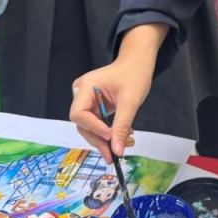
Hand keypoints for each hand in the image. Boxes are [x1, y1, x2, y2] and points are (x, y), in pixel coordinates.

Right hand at [69, 24, 167, 160]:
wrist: (137, 63)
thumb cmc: (134, 75)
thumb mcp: (130, 101)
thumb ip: (122, 126)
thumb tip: (117, 151)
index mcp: (85, 86)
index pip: (79, 114)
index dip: (93, 128)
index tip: (110, 137)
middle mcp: (81, 94)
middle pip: (83, 124)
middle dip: (99, 139)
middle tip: (115, 154)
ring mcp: (86, 100)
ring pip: (89, 127)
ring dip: (105, 139)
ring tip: (126, 144)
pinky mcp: (93, 106)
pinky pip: (96, 124)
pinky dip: (108, 133)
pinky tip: (123, 136)